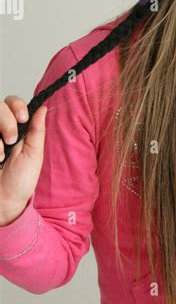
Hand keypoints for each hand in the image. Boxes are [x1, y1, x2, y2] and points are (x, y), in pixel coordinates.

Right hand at [0, 96, 47, 224]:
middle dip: (7, 120)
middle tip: (11, 140)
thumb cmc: (20, 181)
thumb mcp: (34, 154)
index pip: (12, 103)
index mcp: (16, 129)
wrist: (3, 201)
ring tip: (1, 154)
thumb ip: (37, 130)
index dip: (16, 105)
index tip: (23, 118)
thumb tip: (44, 107)